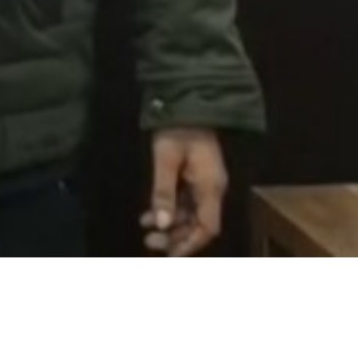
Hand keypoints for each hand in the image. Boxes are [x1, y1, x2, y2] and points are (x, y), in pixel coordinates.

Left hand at [143, 128, 227, 256]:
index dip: (190, 244)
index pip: (208, 228)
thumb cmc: (178, 130)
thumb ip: (163, 192)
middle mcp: (212, 190)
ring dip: (170, 225)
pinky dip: (169, 210)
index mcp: (210, 188)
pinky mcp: (195, 177)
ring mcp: (204, 183)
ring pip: (190, 215)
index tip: (170, 254)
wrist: (188, 103)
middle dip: (176, 237)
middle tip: (149, 242)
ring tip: (146, 231)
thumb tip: (160, 224)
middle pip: (199, 225)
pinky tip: (149, 215)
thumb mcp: (166, 160)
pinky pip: (185, 202)